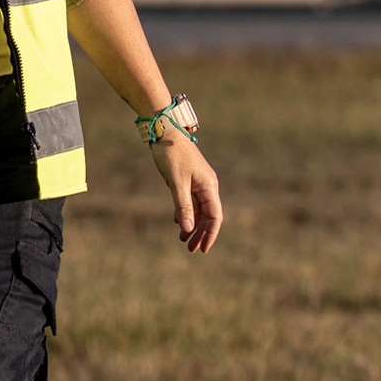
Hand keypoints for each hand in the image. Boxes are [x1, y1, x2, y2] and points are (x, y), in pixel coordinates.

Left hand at [149, 130, 223, 252]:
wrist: (165, 130)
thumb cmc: (172, 155)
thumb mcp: (176, 183)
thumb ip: (183, 206)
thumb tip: (188, 230)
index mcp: (209, 187)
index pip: (214, 217)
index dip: (210, 234)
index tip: (203, 249)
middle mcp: (207, 186)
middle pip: (207, 216)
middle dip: (200, 234)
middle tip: (191, 250)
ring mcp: (198, 182)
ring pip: (198, 209)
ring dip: (192, 225)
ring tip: (183, 240)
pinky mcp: (188, 179)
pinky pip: (190, 201)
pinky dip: (185, 213)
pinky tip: (178, 223)